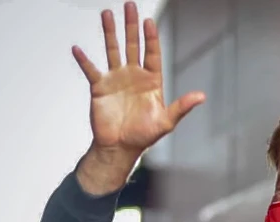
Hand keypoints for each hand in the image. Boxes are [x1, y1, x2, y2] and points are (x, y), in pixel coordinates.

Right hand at [72, 2, 204, 192]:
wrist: (119, 148)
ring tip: (106, 13)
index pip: (151, 53)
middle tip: (129, 5)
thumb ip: (182, 107)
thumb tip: (202, 96)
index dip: (151, 37)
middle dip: (131, 25)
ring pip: (113, 50)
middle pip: (133, 45)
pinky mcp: (99, 88)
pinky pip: (91, 70)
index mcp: (151, 81)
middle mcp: (133, 76)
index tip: (149, 21)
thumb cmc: (144, 136)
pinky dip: (84, 60)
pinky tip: (77, 48)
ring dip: (109, 33)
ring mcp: (115, 79)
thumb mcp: (166, 121)